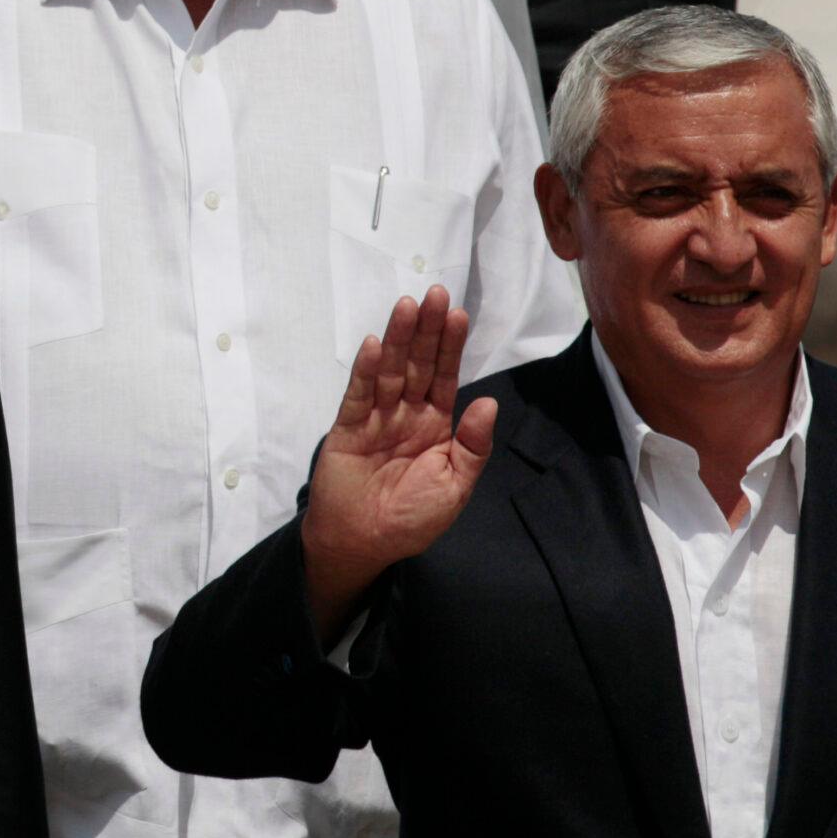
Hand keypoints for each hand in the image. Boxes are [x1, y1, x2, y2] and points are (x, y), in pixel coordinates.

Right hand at [301, 287, 499, 642]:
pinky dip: (367, 370)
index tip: (458, 314)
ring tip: (408, 306)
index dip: (452, 346)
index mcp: (436, 426)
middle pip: (420, 364)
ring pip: (391, 371)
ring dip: (400, 339)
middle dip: (428, 330)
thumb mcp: (455, 487)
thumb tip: (487, 403)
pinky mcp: (349, 428)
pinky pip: (359, 394)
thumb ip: (471, 446)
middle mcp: (407, 414)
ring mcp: (377, 418)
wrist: (364, 543)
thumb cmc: (412, 519)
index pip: (446, 377)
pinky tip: (377, 345)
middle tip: (435, 293)